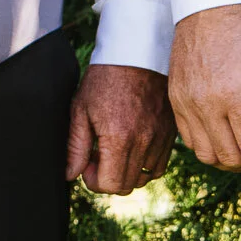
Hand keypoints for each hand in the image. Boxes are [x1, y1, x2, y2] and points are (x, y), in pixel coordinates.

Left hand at [66, 63, 173, 194]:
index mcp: (118, 138)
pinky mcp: (170, 134)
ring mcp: (160, 139)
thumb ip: (76, 146)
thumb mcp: (81, 110)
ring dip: (127, 172)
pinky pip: (159, 166)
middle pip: (126, 186)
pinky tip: (133, 147)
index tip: (88, 164)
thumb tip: (69, 174)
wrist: (137, 54)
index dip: (93, 181)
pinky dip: (145, 165)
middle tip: (99, 157)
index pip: (109, 185)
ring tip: (116, 150)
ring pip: (144, 178)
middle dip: (108, 178)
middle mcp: (143, 143)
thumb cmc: (104, 79)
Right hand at [167, 3, 240, 170]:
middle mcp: (206, 104)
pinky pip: (190, 141)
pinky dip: (211, 148)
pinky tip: (229, 138)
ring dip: (233, 161)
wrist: (209, 3)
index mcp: (234, 95)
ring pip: (208, 156)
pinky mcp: (176, 100)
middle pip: (232, 158)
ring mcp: (186, 104)